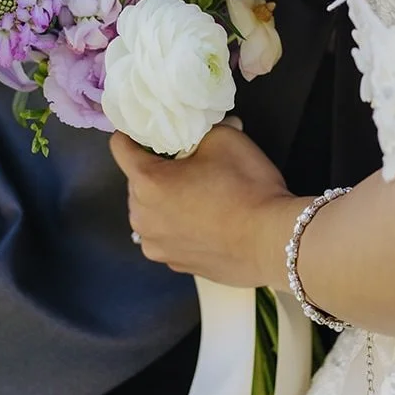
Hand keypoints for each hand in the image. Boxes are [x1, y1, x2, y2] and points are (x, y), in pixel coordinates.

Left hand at [109, 125, 298, 289]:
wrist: (273, 241)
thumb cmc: (246, 186)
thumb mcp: (224, 137)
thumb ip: (199, 129)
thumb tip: (198, 131)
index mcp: (147, 183)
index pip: (120, 146)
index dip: (135, 132)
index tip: (155, 129)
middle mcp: (142, 218)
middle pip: (136, 181)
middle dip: (156, 167)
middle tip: (189, 161)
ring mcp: (157, 247)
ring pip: (150, 211)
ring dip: (165, 199)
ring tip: (199, 194)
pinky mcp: (176, 265)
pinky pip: (167, 235)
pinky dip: (178, 224)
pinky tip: (207, 221)